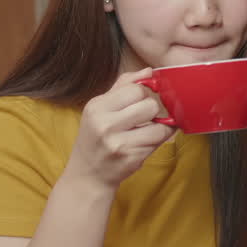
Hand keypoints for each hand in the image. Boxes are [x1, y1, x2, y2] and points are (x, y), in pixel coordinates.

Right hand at [62, 69, 175, 190]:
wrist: (88, 175)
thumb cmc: (97, 138)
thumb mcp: (101, 108)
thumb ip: (124, 86)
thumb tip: (149, 71)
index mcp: (96, 106)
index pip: (136, 88)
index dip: (144, 95)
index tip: (140, 103)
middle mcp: (104, 123)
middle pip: (150, 104)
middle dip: (152, 112)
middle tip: (142, 121)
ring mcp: (117, 142)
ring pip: (158, 124)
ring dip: (157, 128)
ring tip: (144, 133)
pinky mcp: (130, 157)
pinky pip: (158, 141)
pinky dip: (157, 141)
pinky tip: (144, 144)